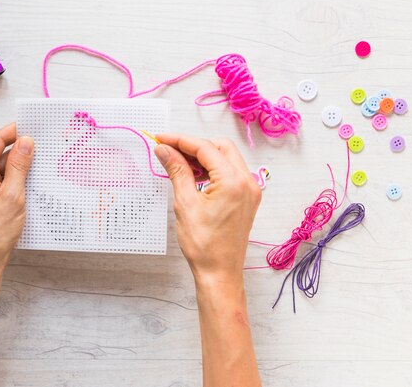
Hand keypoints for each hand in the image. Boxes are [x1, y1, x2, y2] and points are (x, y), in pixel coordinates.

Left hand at [0, 123, 33, 276]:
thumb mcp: (13, 195)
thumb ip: (19, 166)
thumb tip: (26, 141)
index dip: (15, 131)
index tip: (34, 126)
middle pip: (0, 152)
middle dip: (21, 149)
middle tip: (44, 146)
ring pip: (4, 167)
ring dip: (21, 166)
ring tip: (42, 166)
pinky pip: (4, 180)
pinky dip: (18, 179)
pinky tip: (33, 182)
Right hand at [154, 134, 260, 284]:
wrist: (219, 272)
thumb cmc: (204, 245)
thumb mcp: (185, 203)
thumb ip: (176, 171)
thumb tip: (165, 150)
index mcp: (234, 182)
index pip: (205, 148)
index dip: (180, 140)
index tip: (162, 139)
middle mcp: (247, 182)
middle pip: (219, 147)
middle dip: (193, 145)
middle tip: (169, 150)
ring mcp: (250, 190)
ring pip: (225, 158)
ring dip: (202, 157)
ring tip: (178, 165)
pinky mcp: (247, 198)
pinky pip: (229, 173)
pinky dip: (212, 169)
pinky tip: (193, 176)